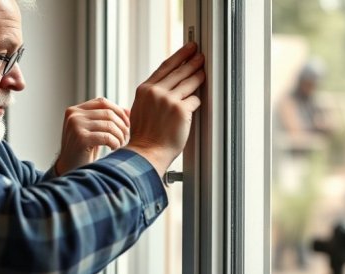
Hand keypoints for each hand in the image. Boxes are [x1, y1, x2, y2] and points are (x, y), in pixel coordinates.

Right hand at [56, 97, 129, 173]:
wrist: (69, 168)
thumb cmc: (83, 150)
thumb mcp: (94, 130)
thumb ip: (106, 118)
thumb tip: (128, 110)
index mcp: (75, 110)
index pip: (102, 102)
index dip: (118, 111)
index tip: (127, 124)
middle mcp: (73, 115)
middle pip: (108, 113)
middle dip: (121, 125)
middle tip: (126, 137)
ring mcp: (76, 126)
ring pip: (109, 125)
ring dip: (119, 135)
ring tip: (120, 144)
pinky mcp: (81, 138)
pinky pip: (106, 137)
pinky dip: (114, 142)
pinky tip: (113, 148)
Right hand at [125, 42, 205, 176]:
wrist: (146, 152)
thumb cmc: (144, 136)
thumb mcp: (140, 109)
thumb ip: (151, 95)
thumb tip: (166, 85)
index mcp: (144, 90)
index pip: (165, 67)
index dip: (178, 56)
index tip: (187, 49)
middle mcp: (156, 92)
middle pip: (179, 71)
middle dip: (192, 61)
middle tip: (200, 55)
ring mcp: (168, 100)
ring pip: (189, 83)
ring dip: (198, 76)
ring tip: (204, 72)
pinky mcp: (181, 110)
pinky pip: (194, 100)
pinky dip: (195, 102)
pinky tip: (195, 104)